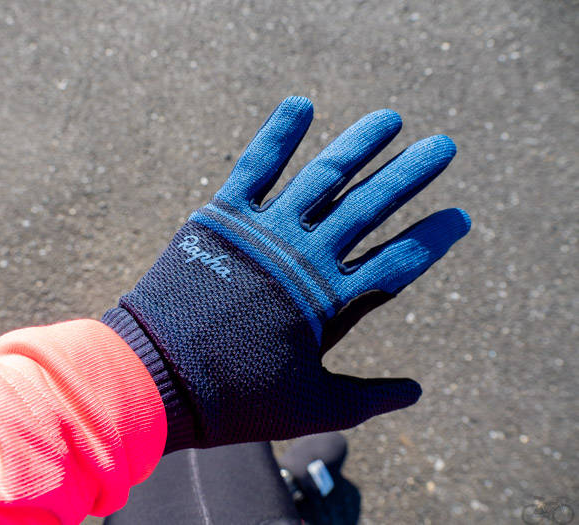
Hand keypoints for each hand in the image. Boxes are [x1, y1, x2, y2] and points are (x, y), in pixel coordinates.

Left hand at [104, 96, 469, 450]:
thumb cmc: (236, 398)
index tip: (460, 217)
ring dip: (360, 144)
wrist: (158, 378)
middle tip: (443, 147)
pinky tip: (302, 105)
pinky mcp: (222, 217)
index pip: (398, 261)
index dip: (432, 238)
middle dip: (410, 175)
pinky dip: (279, 134)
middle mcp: (304, 256)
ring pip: (324, 176)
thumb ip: (367, 397)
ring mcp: (264, 232)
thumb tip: (415, 392)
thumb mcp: (310, 405)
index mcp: (330, 301)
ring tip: (391, 119)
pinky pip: (256, 166)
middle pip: (371, 205)